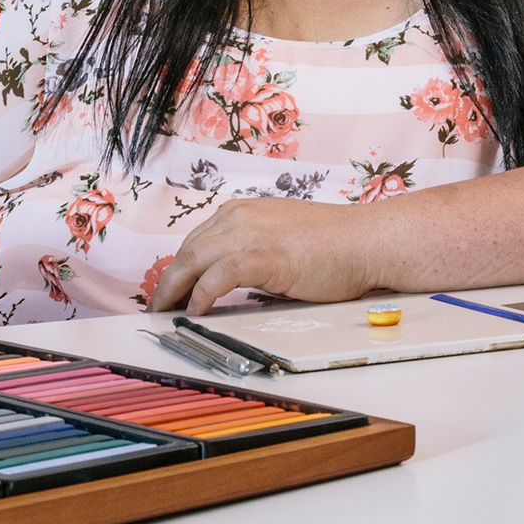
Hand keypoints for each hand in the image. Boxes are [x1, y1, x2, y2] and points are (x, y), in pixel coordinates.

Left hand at [148, 197, 376, 315]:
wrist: (366, 241)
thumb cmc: (334, 245)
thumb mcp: (281, 239)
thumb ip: (253, 251)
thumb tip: (229, 281)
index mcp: (244, 211)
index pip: (197, 240)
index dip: (177, 267)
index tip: (168, 289)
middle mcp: (241, 216)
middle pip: (188, 250)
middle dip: (167, 280)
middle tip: (157, 306)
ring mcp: (250, 233)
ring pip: (194, 259)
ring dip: (174, 289)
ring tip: (166, 312)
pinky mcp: (263, 256)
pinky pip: (218, 276)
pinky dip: (202, 294)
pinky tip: (196, 311)